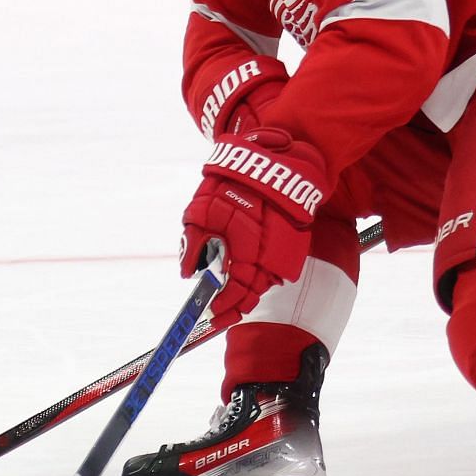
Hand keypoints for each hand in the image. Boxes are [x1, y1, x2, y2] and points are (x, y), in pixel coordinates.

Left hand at [181, 127, 329, 319]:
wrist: (273, 160)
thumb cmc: (233, 182)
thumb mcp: (202, 211)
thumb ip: (194, 244)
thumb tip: (188, 273)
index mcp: (245, 251)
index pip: (235, 294)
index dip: (222, 308)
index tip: (209, 315)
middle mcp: (266, 257)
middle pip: (250, 294)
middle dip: (232, 305)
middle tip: (216, 312)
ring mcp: (280, 252)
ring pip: (261, 283)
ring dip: (244, 291)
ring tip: (227, 296)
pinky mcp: (287, 245)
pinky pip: (270, 268)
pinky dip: (256, 274)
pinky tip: (243, 273)